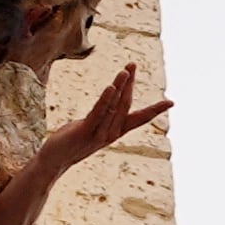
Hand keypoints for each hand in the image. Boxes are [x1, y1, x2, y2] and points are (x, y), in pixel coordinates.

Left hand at [43, 63, 171, 167]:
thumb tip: (108, 101)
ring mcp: (99, 133)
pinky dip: (106, 99)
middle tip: (132, 65)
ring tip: (126, 70)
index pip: (139, 119)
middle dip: (130, 83)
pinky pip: (98, 112)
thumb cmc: (71, 141)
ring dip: (120, 87)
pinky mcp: (85, 131)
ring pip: (114, 106)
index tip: (172, 102)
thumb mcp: (90, 126)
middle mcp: (111, 133)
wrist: (53, 160)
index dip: (155, 110)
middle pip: (125, 105)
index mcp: (115, 131)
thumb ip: (101, 115)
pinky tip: (111, 87)